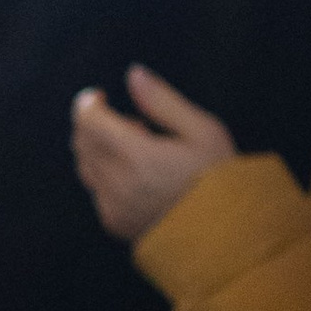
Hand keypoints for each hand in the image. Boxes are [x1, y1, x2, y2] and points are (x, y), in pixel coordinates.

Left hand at [72, 66, 236, 243]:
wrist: (228, 235)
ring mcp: (113, 207)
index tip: (100, 96)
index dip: (88, 103)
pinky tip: (143, 179)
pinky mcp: (114, 223)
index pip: (88, 121)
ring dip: (101, 150)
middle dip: (96, 125)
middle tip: (135, 126)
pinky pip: (96, 191)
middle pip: (81, 142)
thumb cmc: (220, 178)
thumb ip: (163, 101)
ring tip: (142, 152)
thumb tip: (134, 74)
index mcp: (138, 156)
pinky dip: (107, 176)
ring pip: (86, 166)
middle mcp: (118, 184)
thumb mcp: (202, 131)